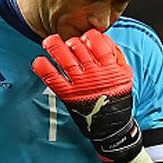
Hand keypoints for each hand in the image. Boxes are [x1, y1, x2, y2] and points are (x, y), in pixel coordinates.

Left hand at [32, 29, 141, 162]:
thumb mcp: (124, 74)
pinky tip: (38, 61)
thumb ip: (116, 56)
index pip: (97, 42)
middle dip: (71, 42)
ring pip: (64, 59)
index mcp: (110, 67)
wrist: (113, 126)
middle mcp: (94, 73)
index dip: (89, 36)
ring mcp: (80, 84)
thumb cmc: (116, 97)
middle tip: (68, 43)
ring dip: (54, 47)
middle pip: (78, 47)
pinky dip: (44, 69)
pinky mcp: (69, 95)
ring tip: (48, 42)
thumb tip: (103, 39)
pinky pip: (53, 79)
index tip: (86, 38)